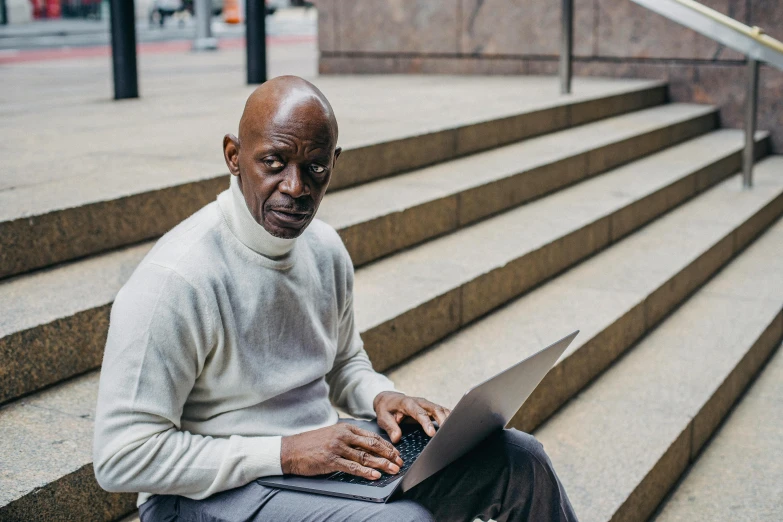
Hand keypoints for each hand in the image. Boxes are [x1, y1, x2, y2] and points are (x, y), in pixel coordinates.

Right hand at [280, 423, 403, 479]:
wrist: (291, 450)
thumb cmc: (312, 443)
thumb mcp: (332, 434)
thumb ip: (349, 438)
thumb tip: (367, 446)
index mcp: (346, 428)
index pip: (371, 436)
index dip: (386, 445)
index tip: (396, 452)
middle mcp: (343, 435)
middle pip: (372, 445)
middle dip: (389, 454)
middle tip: (400, 461)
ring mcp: (337, 447)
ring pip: (365, 456)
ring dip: (382, 464)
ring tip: (393, 469)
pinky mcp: (331, 460)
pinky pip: (352, 467)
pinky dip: (366, 471)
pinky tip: (375, 475)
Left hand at [373, 391, 450, 442]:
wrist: (388, 399)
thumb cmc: (386, 409)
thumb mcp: (383, 418)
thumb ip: (390, 427)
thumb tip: (397, 438)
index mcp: (407, 403)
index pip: (419, 413)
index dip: (427, 423)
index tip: (432, 433)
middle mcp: (420, 402)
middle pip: (435, 409)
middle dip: (443, 420)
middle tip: (448, 434)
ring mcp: (426, 404)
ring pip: (441, 409)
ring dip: (448, 419)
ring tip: (455, 431)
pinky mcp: (430, 408)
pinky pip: (442, 411)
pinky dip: (449, 417)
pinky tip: (455, 425)